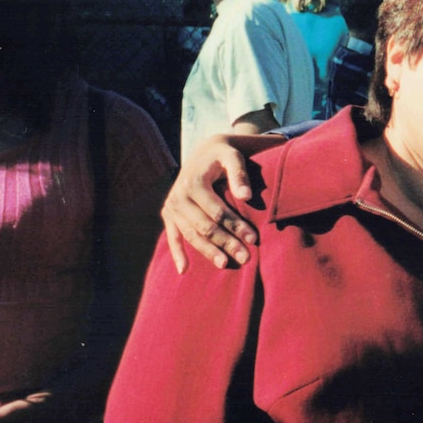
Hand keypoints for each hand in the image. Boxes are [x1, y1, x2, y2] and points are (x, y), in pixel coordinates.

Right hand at [162, 134, 263, 272]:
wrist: (203, 152)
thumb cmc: (222, 156)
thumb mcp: (233, 157)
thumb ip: (239, 175)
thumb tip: (247, 197)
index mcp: (193, 183)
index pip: (217, 211)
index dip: (235, 226)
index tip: (254, 239)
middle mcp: (178, 197)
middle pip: (205, 227)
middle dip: (225, 243)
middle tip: (245, 257)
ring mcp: (171, 207)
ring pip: (191, 235)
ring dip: (208, 252)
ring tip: (225, 265)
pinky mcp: (168, 214)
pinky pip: (172, 237)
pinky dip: (177, 254)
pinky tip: (184, 270)